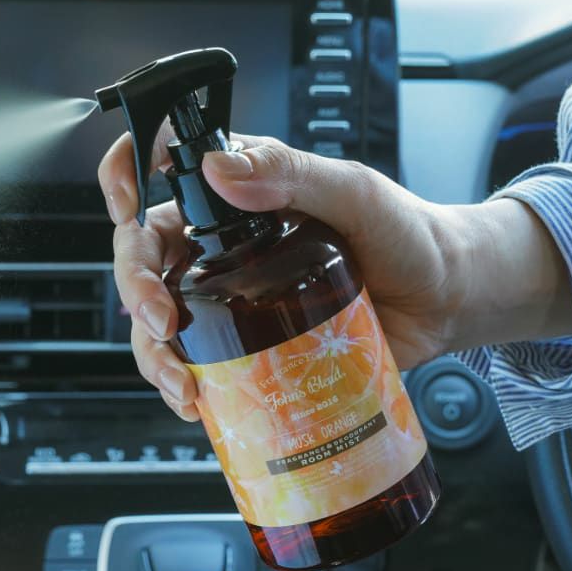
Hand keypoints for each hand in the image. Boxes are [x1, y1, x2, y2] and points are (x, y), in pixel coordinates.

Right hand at [98, 129, 571, 421]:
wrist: (447, 301)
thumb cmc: (408, 236)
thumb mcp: (355, 194)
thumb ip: (292, 173)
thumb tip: (220, 167)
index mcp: (238, 191)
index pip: (160, 168)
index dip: (125, 176)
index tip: (127, 206)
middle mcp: (221, 242)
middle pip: (143, 254)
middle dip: (134, 288)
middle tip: (160, 321)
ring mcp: (229, 297)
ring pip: (157, 319)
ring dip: (151, 354)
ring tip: (182, 384)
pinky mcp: (246, 346)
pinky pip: (195, 365)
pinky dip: (182, 387)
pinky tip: (198, 403)